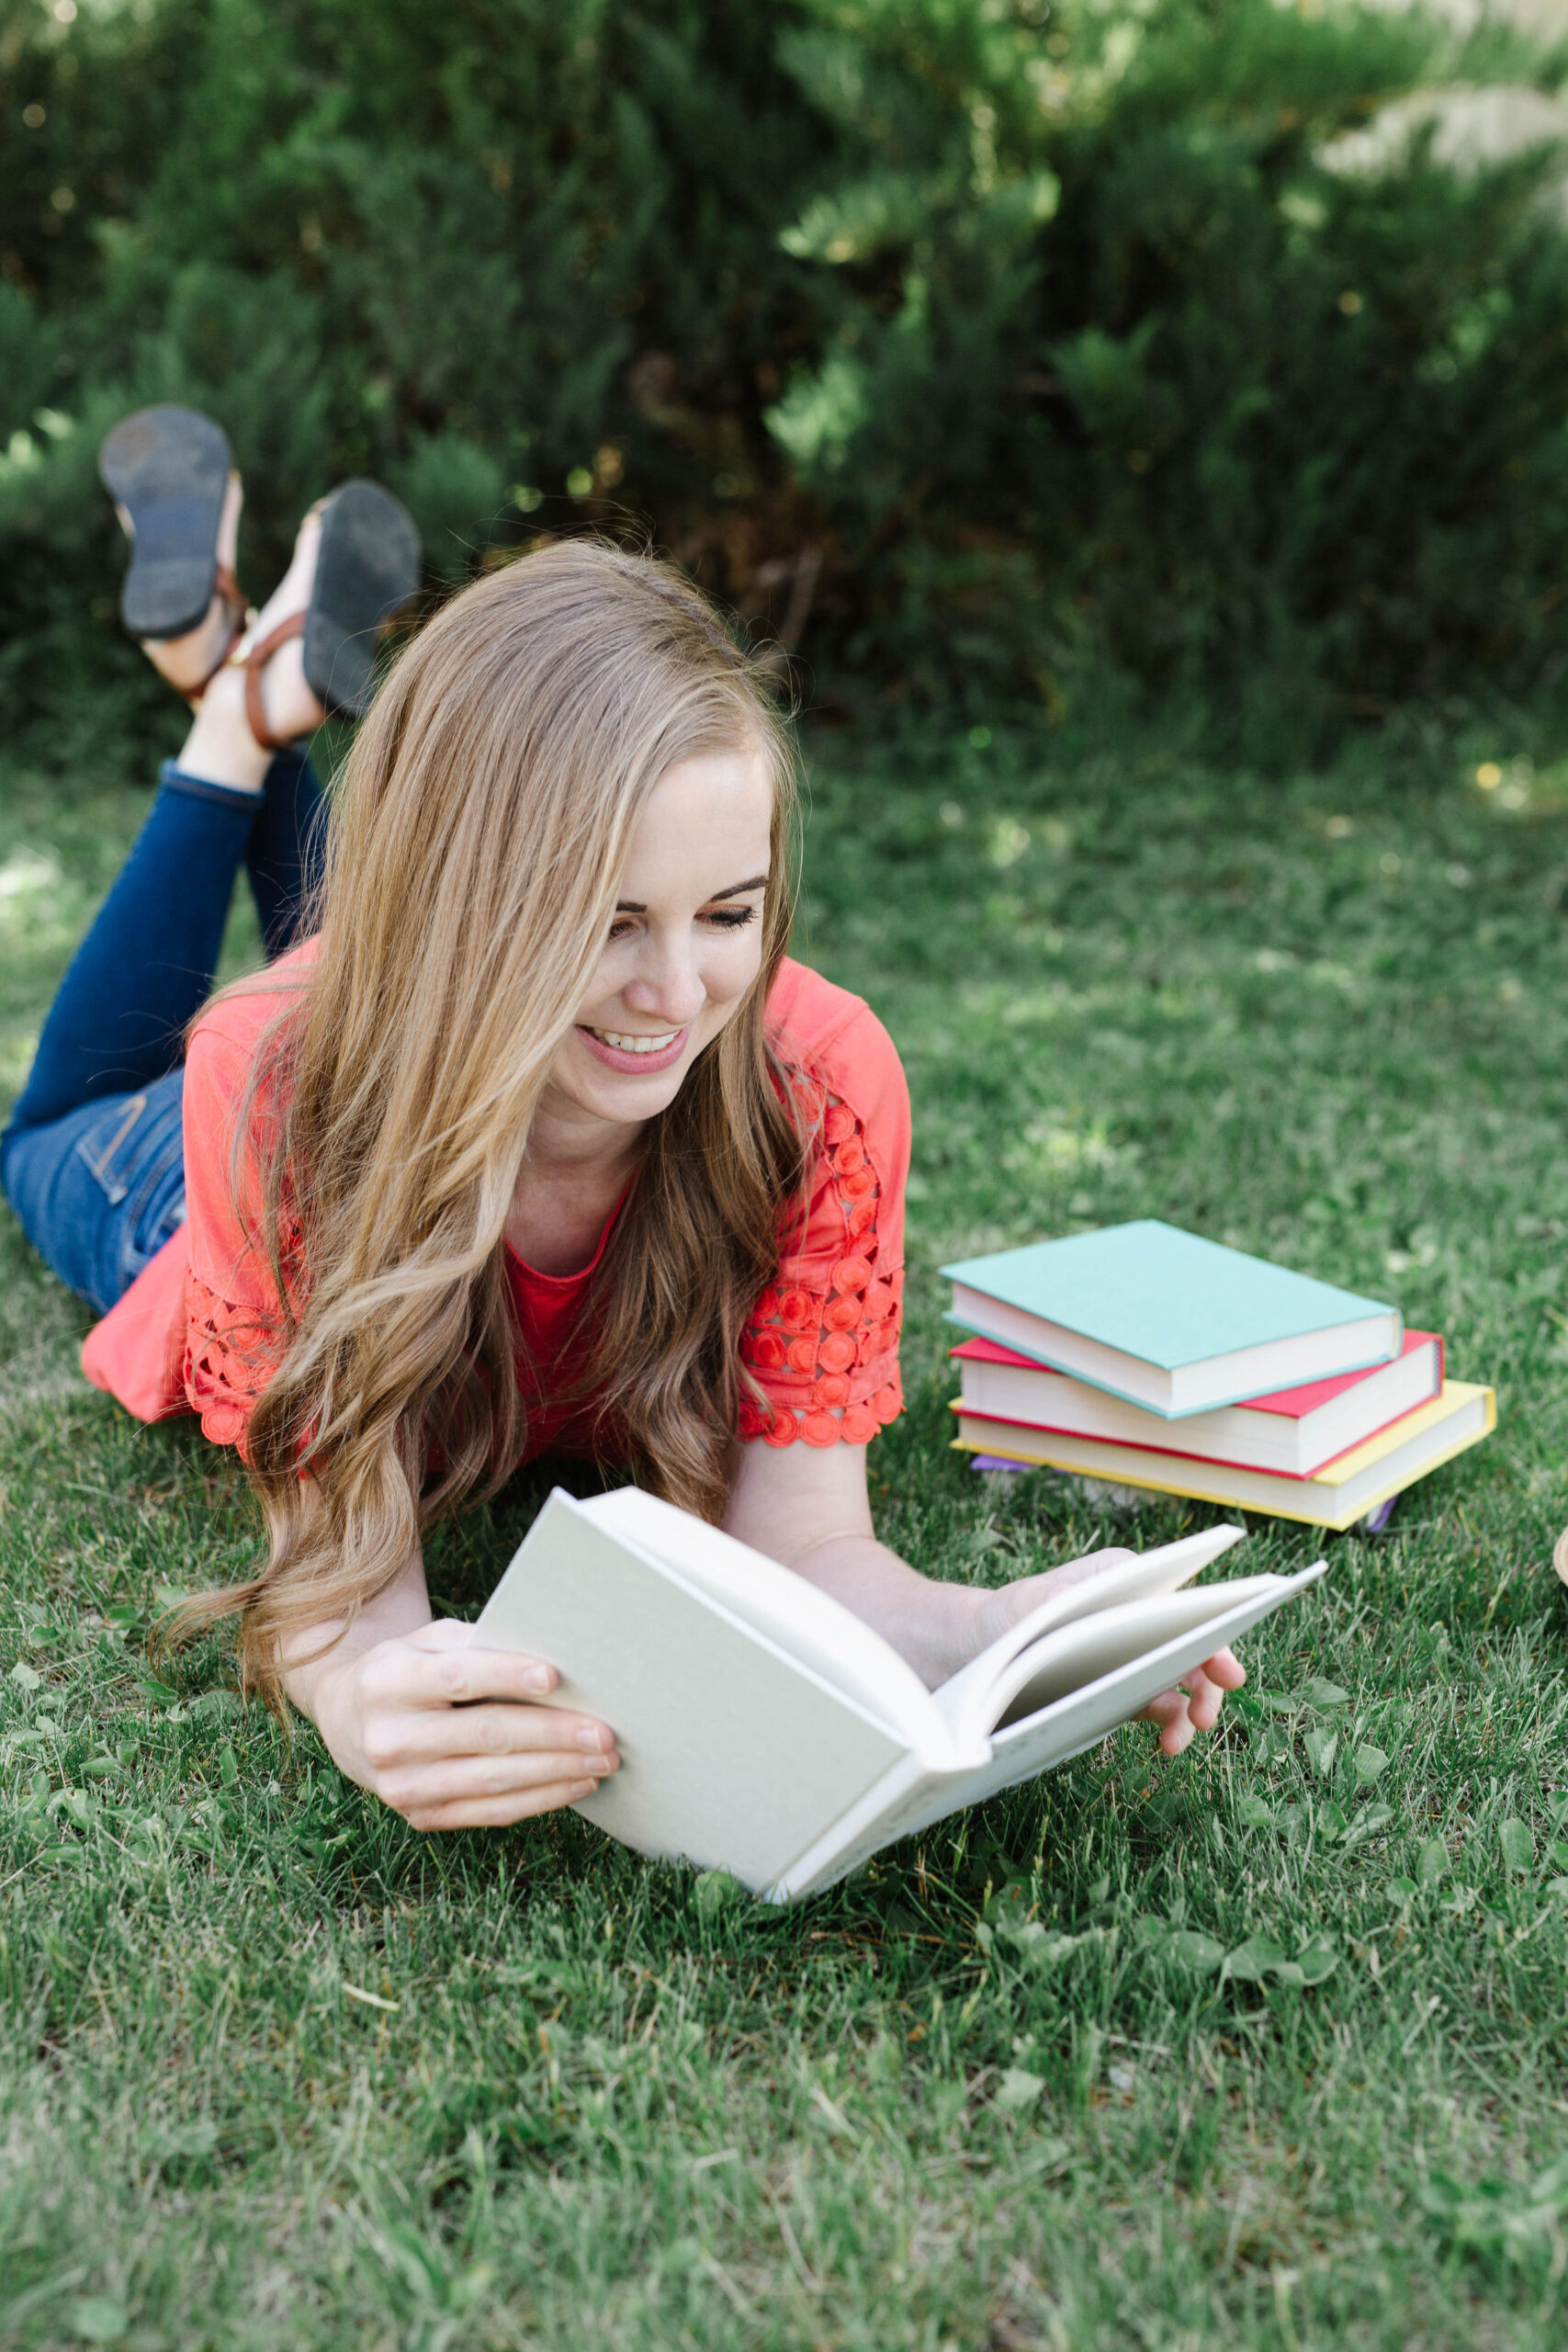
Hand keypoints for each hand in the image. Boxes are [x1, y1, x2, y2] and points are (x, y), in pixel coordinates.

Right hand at [309, 1619, 619, 1829]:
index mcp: (388, 1681)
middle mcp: (389, 1737)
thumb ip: (479, 1646)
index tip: (555, 1677)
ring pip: (494, 1780)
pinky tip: (576, 1783)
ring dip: (558, 1772)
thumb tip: (557, 1662)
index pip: (456, 1677)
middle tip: (605, 1732)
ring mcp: (402, 1785)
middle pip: (485, 1735)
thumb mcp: (429, 1642)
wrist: (346, 1721)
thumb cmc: (408, 1669)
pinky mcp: (421, 1817)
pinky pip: (491, 1812)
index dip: (505, 1676)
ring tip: (604, 1761)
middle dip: (552, 1735)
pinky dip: (540, 1799)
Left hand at [979, 1546, 1245, 1756]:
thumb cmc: (1004, 1618)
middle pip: (1192, 1640)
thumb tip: (1116, 1620)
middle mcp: (1140, 1613)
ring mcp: (1136, 1652)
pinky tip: (1167, 1742)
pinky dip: (1170, 1723)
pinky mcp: (1126, 1687)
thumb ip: (1074, 1607)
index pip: (1180, 1598)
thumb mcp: (1031, 1605)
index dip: (1211, 1627)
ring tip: (1180, 1737)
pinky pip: (1159, 1705)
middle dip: (1208, 1676)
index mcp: (1124, 1577)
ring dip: (1192, 1708)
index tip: (1223, 1662)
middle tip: (1207, 1713)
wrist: (974, 1657)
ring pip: (1182, 1678)